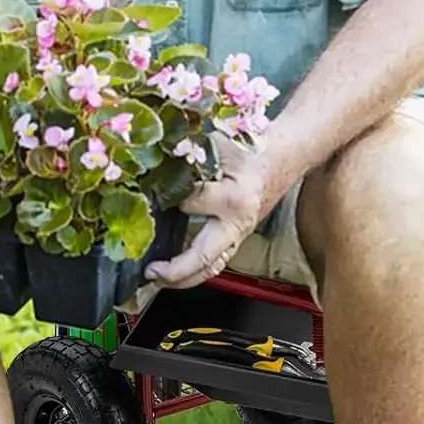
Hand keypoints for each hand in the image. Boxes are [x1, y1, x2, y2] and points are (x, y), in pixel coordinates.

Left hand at [145, 135, 273, 290]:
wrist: (273, 162)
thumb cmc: (246, 152)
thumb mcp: (217, 144)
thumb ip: (187, 151)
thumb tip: (153, 156)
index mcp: (234, 197)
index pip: (191, 203)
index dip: (168, 197)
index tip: (150, 194)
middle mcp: (237, 222)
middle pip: (204, 257)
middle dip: (175, 270)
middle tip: (151, 271)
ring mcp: (237, 236)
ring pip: (211, 268)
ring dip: (183, 279)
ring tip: (157, 279)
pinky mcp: (234, 242)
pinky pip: (214, 264)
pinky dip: (192, 274)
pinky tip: (173, 276)